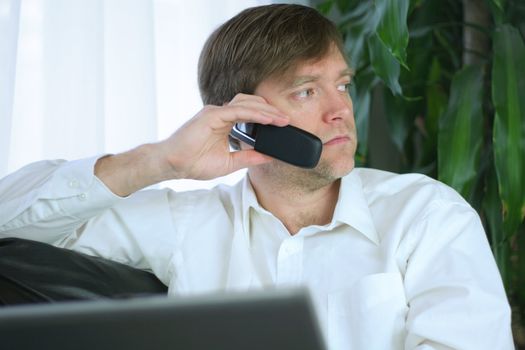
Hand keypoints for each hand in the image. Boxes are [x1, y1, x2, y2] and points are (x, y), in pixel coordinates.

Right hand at [159, 93, 288, 179]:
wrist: (173, 165)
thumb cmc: (194, 163)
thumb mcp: (229, 163)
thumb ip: (248, 157)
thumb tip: (268, 157)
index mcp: (224, 123)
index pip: (250, 114)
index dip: (267, 117)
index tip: (283, 124)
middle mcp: (220, 114)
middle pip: (250, 104)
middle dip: (270, 110)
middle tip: (286, 120)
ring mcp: (216, 113)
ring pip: (246, 104)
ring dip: (265, 110)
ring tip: (281, 118)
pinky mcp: (211, 115)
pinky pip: (238, 111)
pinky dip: (255, 114)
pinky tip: (268, 119)